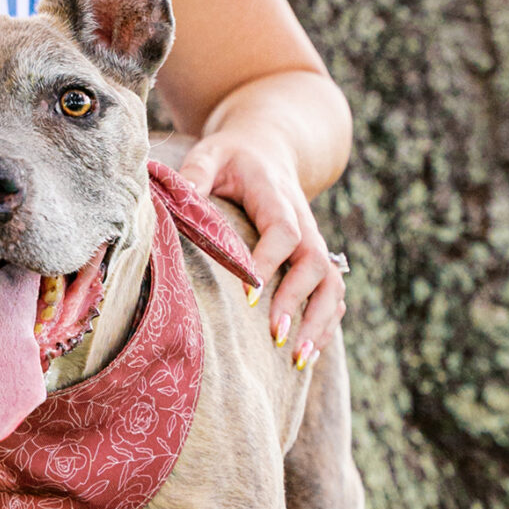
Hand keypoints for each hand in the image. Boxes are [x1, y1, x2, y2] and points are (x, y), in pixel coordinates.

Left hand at [178, 127, 344, 365]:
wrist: (269, 149)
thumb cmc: (232, 157)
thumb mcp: (210, 154)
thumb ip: (194, 174)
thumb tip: (175, 201)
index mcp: (276, 195)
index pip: (283, 230)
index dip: (270, 262)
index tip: (249, 295)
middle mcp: (304, 222)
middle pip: (316, 262)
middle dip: (299, 301)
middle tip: (276, 335)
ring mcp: (314, 242)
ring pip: (332, 284)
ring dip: (319, 322)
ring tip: (297, 359)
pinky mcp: (315, 259)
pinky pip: (332, 294)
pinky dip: (325, 326)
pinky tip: (305, 357)